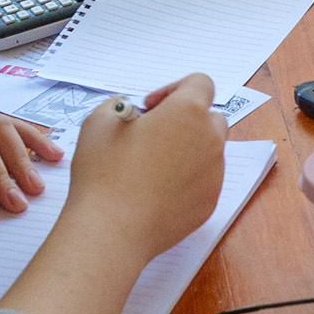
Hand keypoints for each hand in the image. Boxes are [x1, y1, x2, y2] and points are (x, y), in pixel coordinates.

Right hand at [63, 74, 226, 267]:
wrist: (112, 231)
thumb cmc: (104, 173)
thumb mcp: (99, 122)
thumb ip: (120, 106)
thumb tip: (132, 113)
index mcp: (188, 112)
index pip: (200, 83)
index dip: (173, 89)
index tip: (149, 108)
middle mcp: (210, 140)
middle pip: (210, 117)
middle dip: (185, 120)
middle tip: (151, 135)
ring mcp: (213, 174)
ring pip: (208, 151)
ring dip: (186, 150)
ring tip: (150, 166)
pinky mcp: (209, 203)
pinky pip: (203, 181)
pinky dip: (186, 179)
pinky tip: (155, 190)